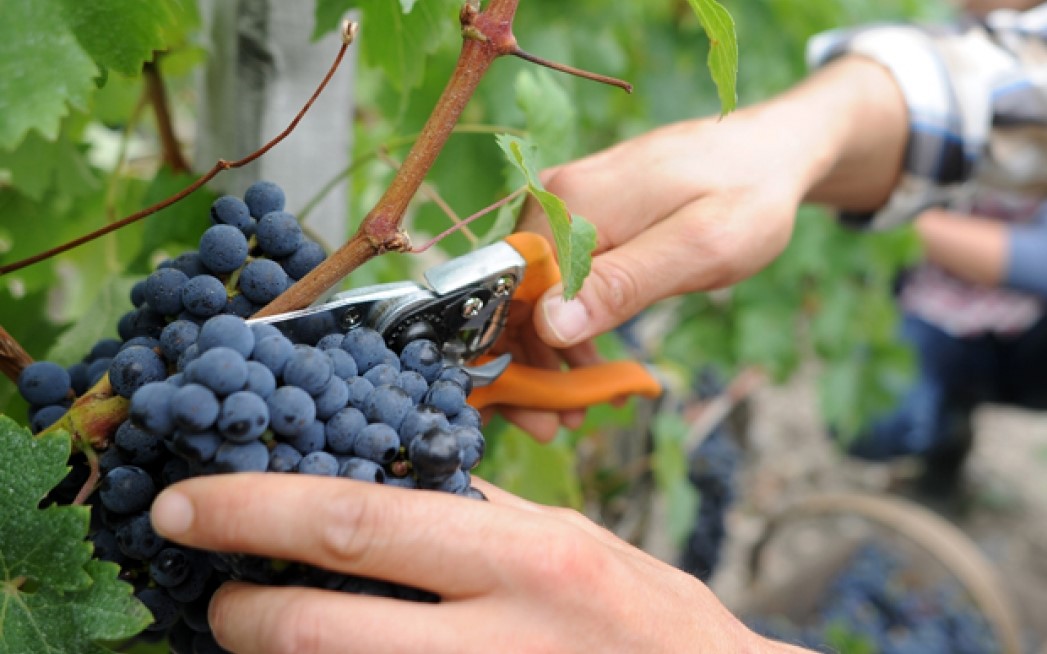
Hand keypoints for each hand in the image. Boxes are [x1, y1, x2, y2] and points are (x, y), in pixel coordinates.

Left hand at [150, 474, 804, 652]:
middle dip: (242, 608)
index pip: (366, 523)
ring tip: (253, 627)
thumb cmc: (648, 621)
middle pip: (328, 625)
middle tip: (204, 589)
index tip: (189, 502)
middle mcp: (505, 639)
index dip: (260, 510)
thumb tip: (389, 481)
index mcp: (529, 558)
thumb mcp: (572, 543)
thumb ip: (481, 516)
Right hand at [500, 57, 908, 439]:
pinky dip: (569, 326)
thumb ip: (624, 284)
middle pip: (513, 296)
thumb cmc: (747, 197)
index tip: (540, 413)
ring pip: (533, 293)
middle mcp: (554, 199)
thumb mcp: (698, 249)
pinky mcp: (583, 218)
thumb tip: (551, 323)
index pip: (509, 293)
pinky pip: (559, 280)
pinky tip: (590, 364)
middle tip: (553, 426)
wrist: (772, 151)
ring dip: (547, 354)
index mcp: (571, 204)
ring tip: (578, 405)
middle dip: (526, 365)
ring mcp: (566, 207)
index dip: (513, 357)